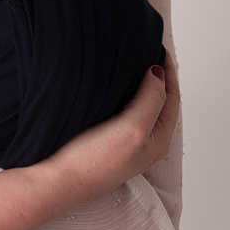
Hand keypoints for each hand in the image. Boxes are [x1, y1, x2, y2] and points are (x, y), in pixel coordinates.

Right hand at [44, 49, 179, 198]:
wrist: (57, 181)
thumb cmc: (94, 161)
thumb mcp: (133, 127)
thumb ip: (152, 99)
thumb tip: (157, 73)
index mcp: (158, 140)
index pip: (172, 98)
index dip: (168, 71)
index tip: (159, 48)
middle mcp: (145, 143)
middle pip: (159, 102)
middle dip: (157, 77)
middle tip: (148, 51)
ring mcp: (125, 143)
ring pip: (141, 107)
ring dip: (140, 85)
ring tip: (132, 64)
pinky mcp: (106, 142)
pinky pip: (122, 112)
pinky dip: (123, 95)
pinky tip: (112, 88)